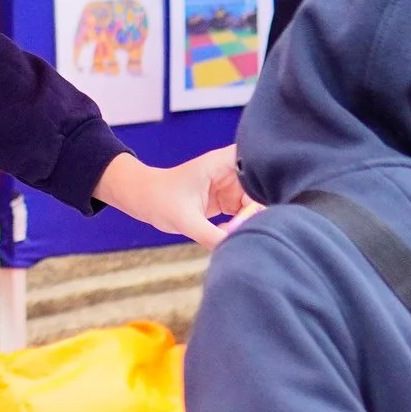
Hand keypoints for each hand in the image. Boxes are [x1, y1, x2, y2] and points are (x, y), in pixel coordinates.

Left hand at [93, 145, 261, 248]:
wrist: (142, 199)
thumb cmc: (158, 198)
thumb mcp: (185, 219)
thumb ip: (211, 236)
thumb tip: (235, 249)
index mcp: (221, 163)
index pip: (257, 162)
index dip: (268, 178)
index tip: (268, 202)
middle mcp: (230, 173)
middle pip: (261, 187)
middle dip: (258, 208)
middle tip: (247, 229)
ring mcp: (230, 187)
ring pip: (255, 203)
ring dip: (249, 219)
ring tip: (233, 233)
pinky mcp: (227, 202)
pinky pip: (244, 214)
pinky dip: (240, 225)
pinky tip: (225, 233)